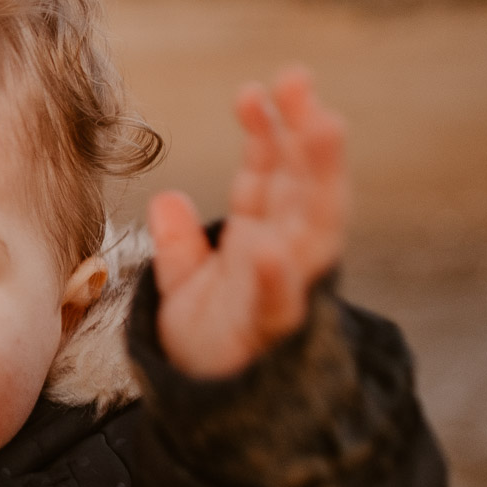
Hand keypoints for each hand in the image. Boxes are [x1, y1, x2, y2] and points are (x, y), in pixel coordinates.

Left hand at [148, 69, 348, 378]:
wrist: (210, 405)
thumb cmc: (208, 339)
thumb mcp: (184, 284)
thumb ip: (177, 243)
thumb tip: (167, 198)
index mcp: (261, 235)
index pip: (269, 173)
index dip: (266, 130)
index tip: (254, 89)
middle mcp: (280, 252)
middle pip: (301, 184)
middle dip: (306, 133)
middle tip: (300, 81)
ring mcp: (281, 288)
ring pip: (312, 225)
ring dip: (317, 175)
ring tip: (319, 125)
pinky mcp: (269, 329)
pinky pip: (278, 298)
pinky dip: (277, 272)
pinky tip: (270, 243)